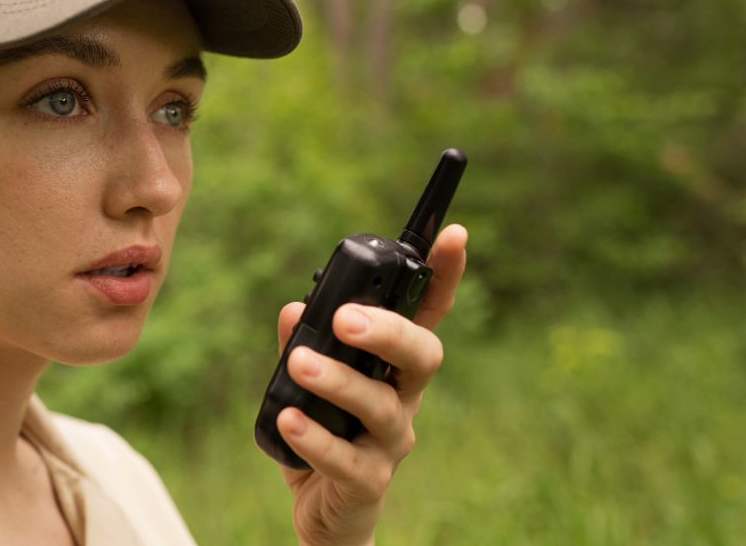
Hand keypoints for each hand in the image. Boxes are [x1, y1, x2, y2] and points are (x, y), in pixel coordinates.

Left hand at [274, 224, 467, 545]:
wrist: (324, 511)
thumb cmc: (324, 431)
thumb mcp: (307, 381)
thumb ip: (300, 343)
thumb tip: (292, 310)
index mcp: (392, 365)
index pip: (427, 314)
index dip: (445, 275)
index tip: (455, 234)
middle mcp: (403, 398)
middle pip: (422, 356)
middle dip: (389, 331)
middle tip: (346, 319)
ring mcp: (390, 442)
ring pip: (382, 406)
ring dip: (339, 381)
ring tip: (301, 363)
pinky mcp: (367, 481)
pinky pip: (348, 460)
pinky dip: (317, 439)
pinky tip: (290, 419)